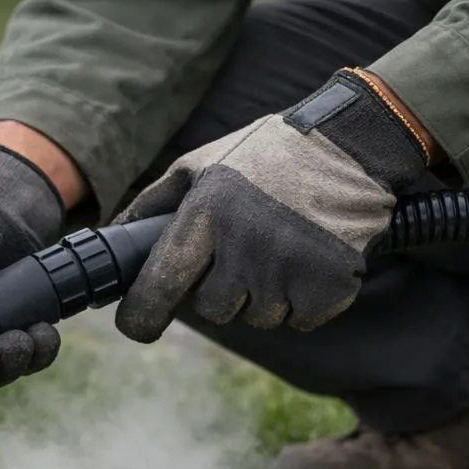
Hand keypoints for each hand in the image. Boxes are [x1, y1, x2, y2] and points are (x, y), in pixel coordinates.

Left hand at [113, 68, 431, 339]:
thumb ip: (153, 204)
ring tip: (280, 247)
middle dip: (221, 292)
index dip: (141, 316)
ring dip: (264, 295)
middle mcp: (245, 245)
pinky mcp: (330, 286)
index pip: (159, 287)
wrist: (356, 144)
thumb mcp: (202, 163)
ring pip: (258, 318)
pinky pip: (300, 320)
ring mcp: (290, 269)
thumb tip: (112, 239)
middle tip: (243, 252)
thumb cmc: (268, 155)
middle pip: (213, 311)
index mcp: (207, 214)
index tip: (138, 325)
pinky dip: (303, 300)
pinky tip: (309, 259)